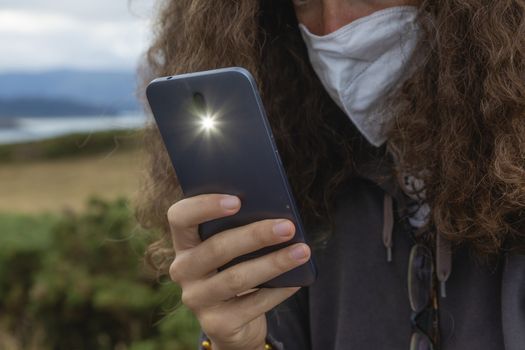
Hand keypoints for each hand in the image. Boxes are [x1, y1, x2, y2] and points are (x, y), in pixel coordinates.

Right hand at [167, 194, 310, 349]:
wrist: (233, 323)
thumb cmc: (236, 269)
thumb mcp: (233, 248)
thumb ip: (240, 228)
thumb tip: (276, 214)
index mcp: (185, 243)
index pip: (180, 217)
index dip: (204, 206)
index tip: (237, 200)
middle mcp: (183, 270)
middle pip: (216, 248)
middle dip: (256, 235)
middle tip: (287, 227)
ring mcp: (197, 299)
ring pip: (237, 278)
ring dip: (274, 263)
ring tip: (302, 251)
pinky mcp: (216, 324)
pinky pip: (252, 304)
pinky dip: (278, 291)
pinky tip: (297, 280)